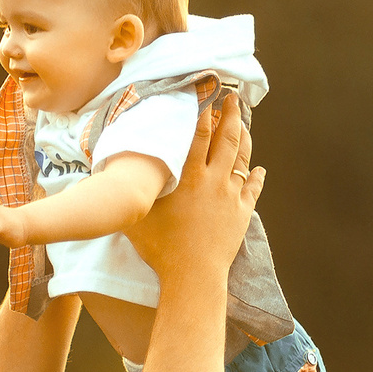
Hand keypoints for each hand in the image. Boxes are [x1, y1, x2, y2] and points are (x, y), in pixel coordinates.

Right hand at [125, 90, 262, 286]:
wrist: (193, 277)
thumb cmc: (160, 248)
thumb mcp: (139, 215)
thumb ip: (133, 191)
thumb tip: (113, 173)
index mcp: (188, 177)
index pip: (199, 134)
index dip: (203, 111)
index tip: (206, 94)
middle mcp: (213, 181)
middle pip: (227, 139)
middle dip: (230, 114)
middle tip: (231, 97)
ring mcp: (230, 197)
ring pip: (243, 159)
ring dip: (245, 138)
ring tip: (244, 123)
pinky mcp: (242, 214)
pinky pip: (253, 189)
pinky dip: (257, 176)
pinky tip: (259, 170)